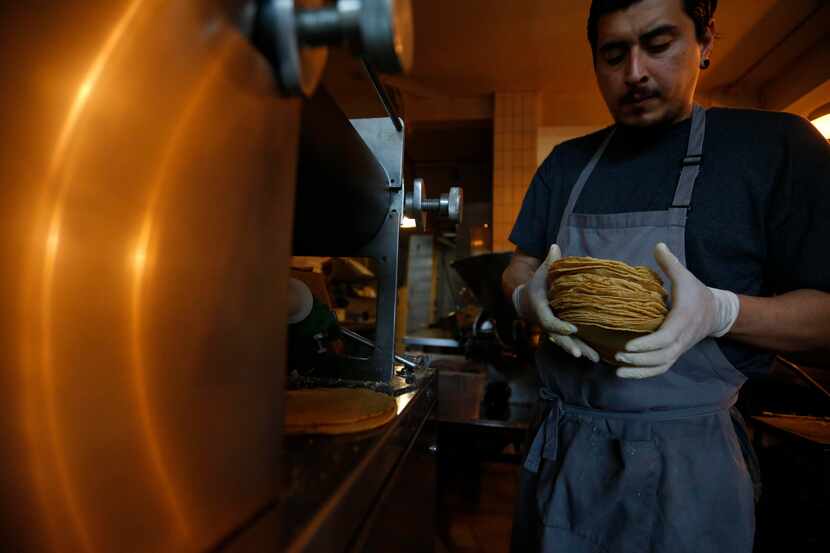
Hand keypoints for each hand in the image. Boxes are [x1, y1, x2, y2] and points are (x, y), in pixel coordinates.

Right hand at [521, 245, 599, 361]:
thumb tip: (555, 246)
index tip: (574, 329)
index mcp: (541, 309)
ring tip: (594, 359)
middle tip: (582, 354)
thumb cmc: (537, 283)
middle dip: (571, 346)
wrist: (526, 299)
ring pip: (566, 343)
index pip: (549, 322)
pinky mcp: (560, 332)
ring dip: (580, 350)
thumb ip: (550, 262)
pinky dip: (582, 349)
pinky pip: (571, 342)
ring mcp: (553, 330)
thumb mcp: (541, 272)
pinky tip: (596, 356)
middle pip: (558, 338)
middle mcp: (546, 322)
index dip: (560, 327)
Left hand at [615, 242, 739, 378]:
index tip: (628, 346)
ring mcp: (679, 348)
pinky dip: (644, 374)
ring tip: (618, 371)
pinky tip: (626, 373)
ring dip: (640, 371)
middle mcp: (682, 338)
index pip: (666, 337)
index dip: (647, 344)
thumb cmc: (696, 293)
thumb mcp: (685, 276)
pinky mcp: (675, 353)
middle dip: (640, 360)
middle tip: (618, 356)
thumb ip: (670, 263)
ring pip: (661, 365)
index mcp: (683, 320)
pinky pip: (661, 368)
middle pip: (662, 356)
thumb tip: (657, 245)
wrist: (716, 313)